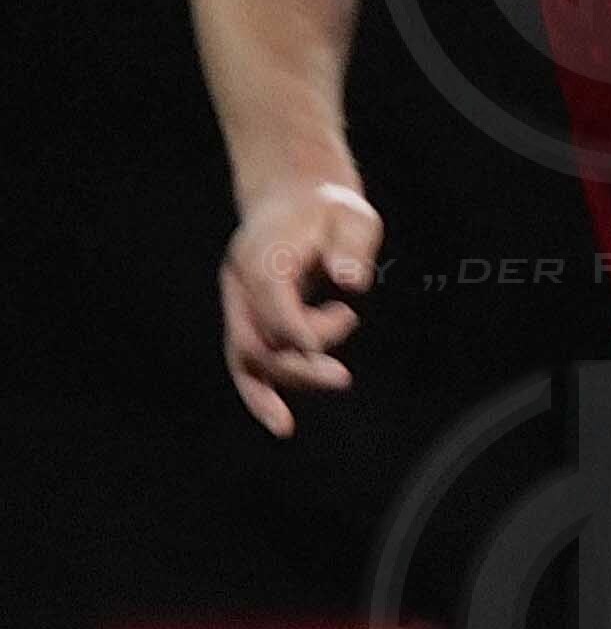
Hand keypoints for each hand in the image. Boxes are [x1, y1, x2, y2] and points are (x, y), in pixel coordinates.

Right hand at [220, 178, 382, 436]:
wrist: (296, 202)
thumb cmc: (330, 211)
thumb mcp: (350, 215)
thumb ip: (350, 246)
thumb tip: (352, 282)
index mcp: (262, 255)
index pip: (271, 298)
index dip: (300, 324)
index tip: (343, 324)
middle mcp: (241, 285)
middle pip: (255, 338)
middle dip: (295, 364)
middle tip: (343, 377)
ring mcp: (240, 306)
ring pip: (248, 358)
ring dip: (288, 381)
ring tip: (338, 379)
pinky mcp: (250, 323)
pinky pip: (249, 365)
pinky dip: (261, 395)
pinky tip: (282, 426)